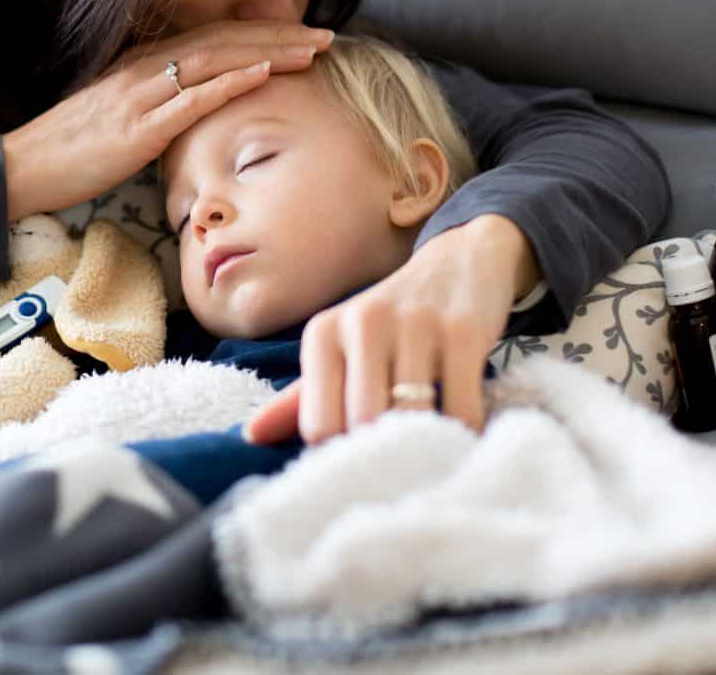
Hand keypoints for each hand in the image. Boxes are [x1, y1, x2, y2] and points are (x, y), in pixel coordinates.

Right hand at [2, 20, 333, 217]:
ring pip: (215, 61)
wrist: (23, 168)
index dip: (260, 32)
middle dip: (278, 34)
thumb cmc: (69, 151)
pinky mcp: (138, 127)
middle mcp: (144, 68)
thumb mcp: (118, 119)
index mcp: (141, 64)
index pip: (212, 38)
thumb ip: (154, 108)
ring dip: (268, 51)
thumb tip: (190, 113)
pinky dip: (231, 83)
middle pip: (223, 40)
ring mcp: (141, 94)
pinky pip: (192, 98)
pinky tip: (264, 73)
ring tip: (310, 50)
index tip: (301, 33)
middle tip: (326, 34)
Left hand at [245, 215, 539, 442]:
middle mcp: (362, 322)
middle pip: (363, 423)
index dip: (342, 450)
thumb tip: (250, 437)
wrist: (459, 262)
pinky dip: (464, 429)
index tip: (363, 449)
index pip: (318, 425)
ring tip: (431, 440)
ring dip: (425, 441)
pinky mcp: (463, 330)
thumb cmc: (390, 321)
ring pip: (412, 417)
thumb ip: (300, 396)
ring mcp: (415, 324)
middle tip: (401, 453)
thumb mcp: (341, 348)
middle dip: (385, 449)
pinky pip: (461, 407)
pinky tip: (462, 424)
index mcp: (323, 333)